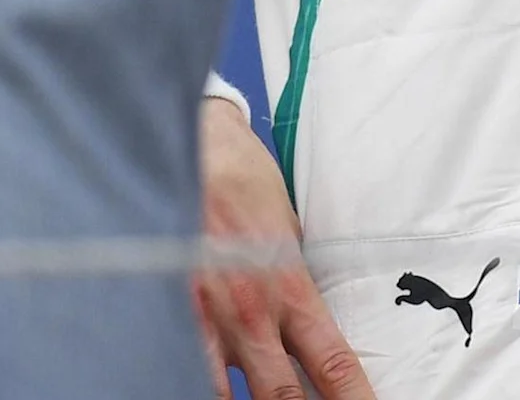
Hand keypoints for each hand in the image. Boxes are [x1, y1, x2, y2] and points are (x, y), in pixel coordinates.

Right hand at [195, 97, 374, 399]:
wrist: (194, 145)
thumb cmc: (243, 184)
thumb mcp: (286, 233)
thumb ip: (294, 283)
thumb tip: (309, 319)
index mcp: (292, 289)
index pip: (334, 361)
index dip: (354, 398)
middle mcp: (252, 312)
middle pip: (282, 394)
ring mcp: (205, 316)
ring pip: (223, 394)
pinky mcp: (165, 309)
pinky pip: (176, 365)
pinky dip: (187, 382)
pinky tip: (192, 386)